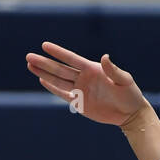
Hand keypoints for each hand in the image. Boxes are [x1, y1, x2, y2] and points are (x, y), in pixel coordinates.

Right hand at [25, 42, 146, 125]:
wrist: (131, 114)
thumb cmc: (130, 94)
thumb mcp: (124, 81)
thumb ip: (113, 70)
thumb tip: (105, 57)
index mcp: (92, 69)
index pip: (71, 59)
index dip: (58, 53)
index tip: (45, 45)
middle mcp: (83, 77)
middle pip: (60, 69)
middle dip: (45, 63)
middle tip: (28, 56)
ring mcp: (80, 90)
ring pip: (59, 81)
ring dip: (44, 73)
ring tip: (30, 65)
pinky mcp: (80, 103)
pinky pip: (64, 94)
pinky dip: (53, 88)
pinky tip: (42, 80)